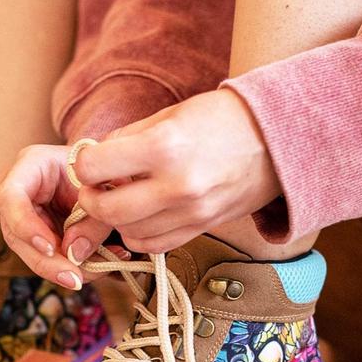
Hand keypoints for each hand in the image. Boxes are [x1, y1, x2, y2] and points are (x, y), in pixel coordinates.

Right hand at [0, 145, 119, 287]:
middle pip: (16, 234)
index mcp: (30, 165)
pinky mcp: (34, 234)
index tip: (51, 248)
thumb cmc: (100, 172)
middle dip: (47, 263)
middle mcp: (17, 191)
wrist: (103, 173)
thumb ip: (92, 221)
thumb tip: (74, 255)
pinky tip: (100, 266)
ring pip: (30, 252)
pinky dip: (73, 266)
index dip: (25, 226)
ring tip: (98, 271)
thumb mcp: (103, 190)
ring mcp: (22, 215)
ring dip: (63, 269)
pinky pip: (47, 257)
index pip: (10, 197)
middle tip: (75, 279)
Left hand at [62, 90, 280, 254]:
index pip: (96, 166)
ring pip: (128, 233)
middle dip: (91, 200)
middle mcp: (177, 185)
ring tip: (124, 198)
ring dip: (116, 219)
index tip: (89, 161)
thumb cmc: (222, 119)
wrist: (277, 140)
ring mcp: (192, 213)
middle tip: (96, 187)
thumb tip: (93, 159)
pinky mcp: (202, 228)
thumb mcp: (169, 115)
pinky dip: (139, 235)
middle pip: (107, 210)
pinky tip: (142, 215)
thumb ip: (126, 139)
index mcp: (164, 146)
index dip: (84, 164)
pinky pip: (155, 246)